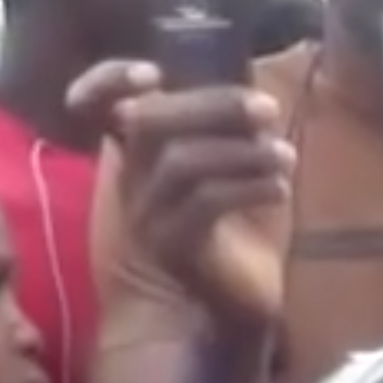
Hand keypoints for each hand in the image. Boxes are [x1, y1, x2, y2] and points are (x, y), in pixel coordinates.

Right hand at [69, 60, 292, 333]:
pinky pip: (206, 202)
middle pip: (147, 121)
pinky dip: (249, 186)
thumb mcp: (220, 170)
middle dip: (211, 105)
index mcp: (135, 154)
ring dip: (243, 150)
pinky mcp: (174, 246)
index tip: (151, 74)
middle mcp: (130, 180)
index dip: (107, 81)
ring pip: (180, 161)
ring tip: (284, 157)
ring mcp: (146, 214)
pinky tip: (279, 189)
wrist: (214, 308)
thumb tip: (256, 95)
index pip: (97, 107)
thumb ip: (220, 131)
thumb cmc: (225, 232)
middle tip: (267, 110)